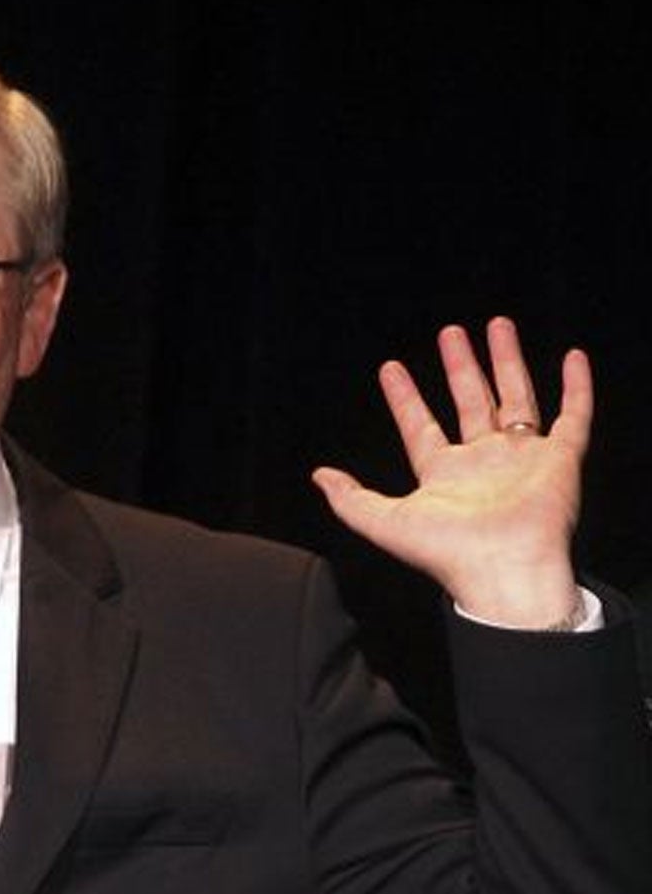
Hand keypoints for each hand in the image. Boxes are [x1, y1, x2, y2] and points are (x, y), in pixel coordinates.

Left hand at [311, 317, 589, 626]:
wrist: (503, 568)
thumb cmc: (447, 552)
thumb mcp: (384, 522)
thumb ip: (350, 499)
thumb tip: (318, 476)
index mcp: (443, 474)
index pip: (419, 425)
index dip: (404, 397)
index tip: (390, 369)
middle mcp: (484, 461)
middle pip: (470, 401)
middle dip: (460, 366)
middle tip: (450, 333)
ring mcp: (522, 457)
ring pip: (515, 396)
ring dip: (506, 361)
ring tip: (496, 325)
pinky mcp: (560, 458)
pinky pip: (573, 414)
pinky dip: (576, 386)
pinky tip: (572, 358)